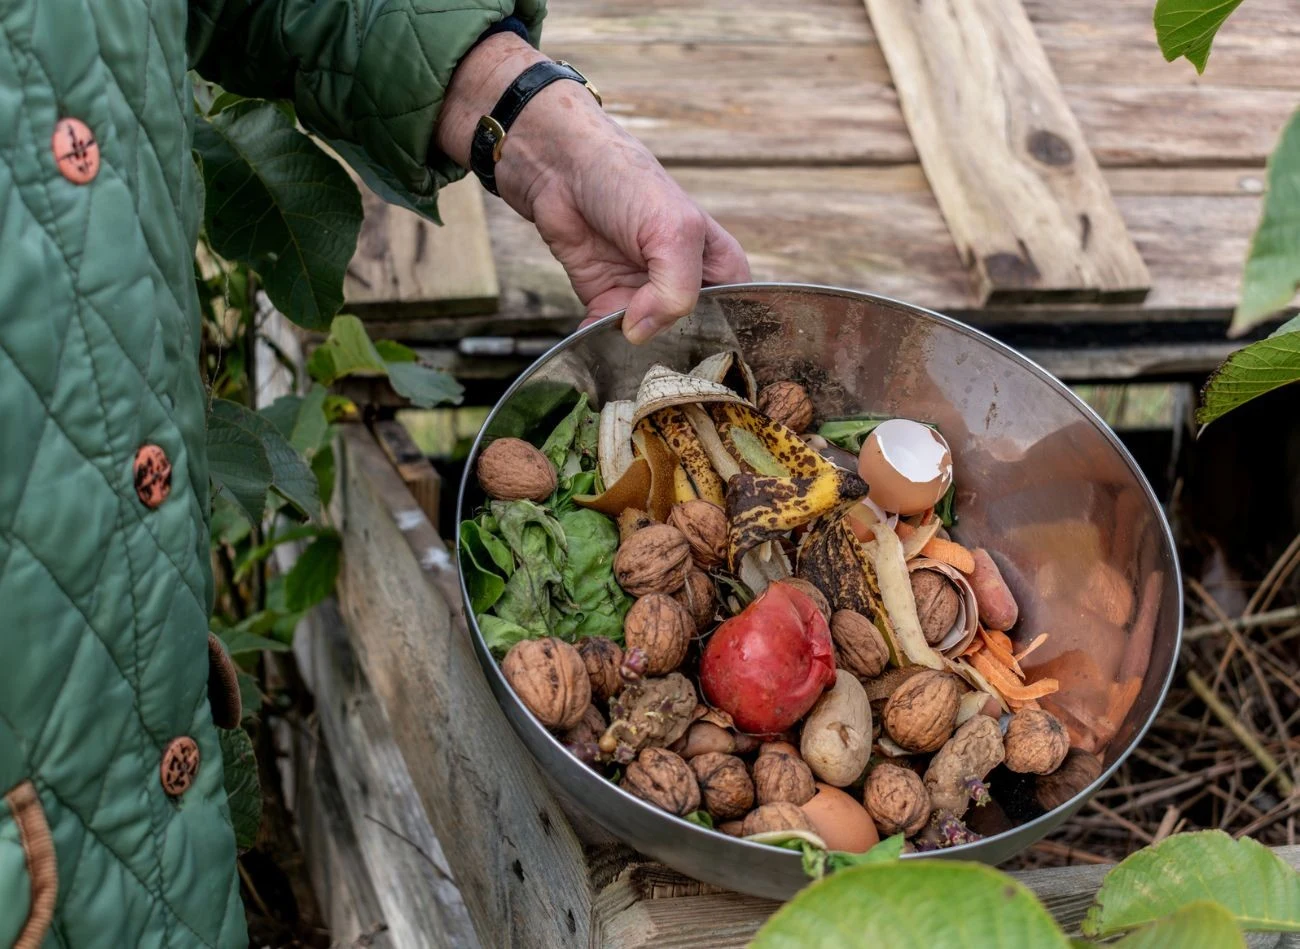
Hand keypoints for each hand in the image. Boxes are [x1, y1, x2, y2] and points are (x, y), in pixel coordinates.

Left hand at [437, 35, 749, 342]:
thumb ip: (675, 291)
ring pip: (649, 343)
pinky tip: (592, 349)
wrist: (560, 166)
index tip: (704, 361)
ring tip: (625, 360)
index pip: (737, 318)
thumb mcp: (673, 232)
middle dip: (676, 354)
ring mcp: (645, 295)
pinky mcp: (607, 301)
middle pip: (692, 339)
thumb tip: (641, 335)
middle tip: (660, 367)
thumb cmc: (628, 181)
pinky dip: (597, 346)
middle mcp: (686, 285)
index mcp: (720, 267)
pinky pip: (607, 338)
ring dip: (634, 354)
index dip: (723, 340)